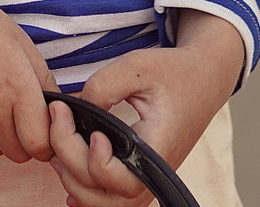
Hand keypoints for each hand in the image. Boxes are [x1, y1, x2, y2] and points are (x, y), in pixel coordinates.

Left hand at [48, 12, 243, 206]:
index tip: (85, 124)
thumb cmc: (172, 73)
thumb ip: (101, 87)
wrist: (202, 80)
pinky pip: (113, 200)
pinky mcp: (142, 176)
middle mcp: (154, 172)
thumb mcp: (136, 66)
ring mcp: (149, 179)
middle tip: (58, 117)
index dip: (93, 158)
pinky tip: (70, 174)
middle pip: (103, 192)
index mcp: (158, 147)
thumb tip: (74, 111)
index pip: (118, 177)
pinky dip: (88, 192)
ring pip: (104, 204)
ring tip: (58, 147)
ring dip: (74, 181)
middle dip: (69, 157)